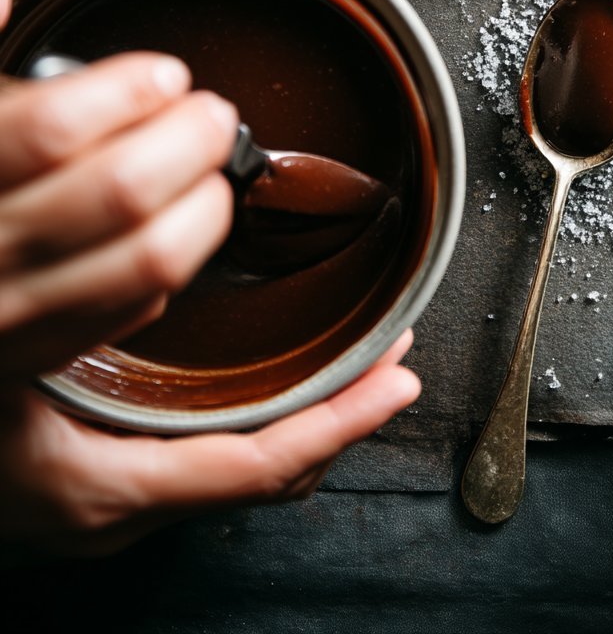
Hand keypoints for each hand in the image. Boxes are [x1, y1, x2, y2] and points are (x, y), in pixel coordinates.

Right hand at [0, 53, 237, 377]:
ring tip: (211, 169)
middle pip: (117, 194)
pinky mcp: (35, 352)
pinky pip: (129, 313)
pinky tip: (180, 226)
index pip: (51, 130)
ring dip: (202, 207)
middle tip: (210, 114)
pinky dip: (173, 266)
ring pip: (142, 263)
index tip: (162, 73)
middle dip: (187, 142)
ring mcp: (9, 311)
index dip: (124, 93)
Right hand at [0, 330, 419, 555]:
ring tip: (351, 361)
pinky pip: (202, 464)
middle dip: (336, 416)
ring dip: (301, 417)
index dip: (338, 424)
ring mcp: (109, 508)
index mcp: (106, 494)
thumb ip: (67, 328)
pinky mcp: (96, 489)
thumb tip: (130, 275)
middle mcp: (119, 513)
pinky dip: (253, 423)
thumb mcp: (6, 375)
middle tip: (390, 358)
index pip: (259, 468)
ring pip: (237, 472)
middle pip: (263, 476)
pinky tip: (263, 380)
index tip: (396, 381)